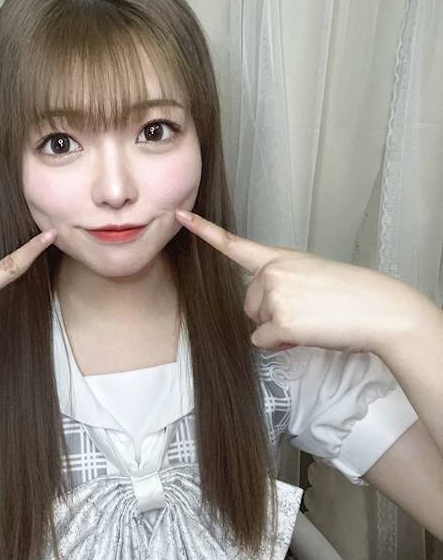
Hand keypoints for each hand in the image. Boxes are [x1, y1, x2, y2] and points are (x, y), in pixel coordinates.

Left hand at [174, 209, 421, 353]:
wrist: (379, 308)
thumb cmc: (350, 295)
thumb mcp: (310, 275)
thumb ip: (281, 283)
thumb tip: (265, 315)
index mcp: (279, 257)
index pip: (234, 243)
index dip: (204, 230)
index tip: (180, 215)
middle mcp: (272, 272)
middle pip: (247, 304)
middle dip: (271, 315)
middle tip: (307, 310)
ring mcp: (274, 295)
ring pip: (256, 324)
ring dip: (278, 330)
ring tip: (311, 318)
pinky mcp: (281, 322)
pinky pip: (264, 343)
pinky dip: (284, 344)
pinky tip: (309, 331)